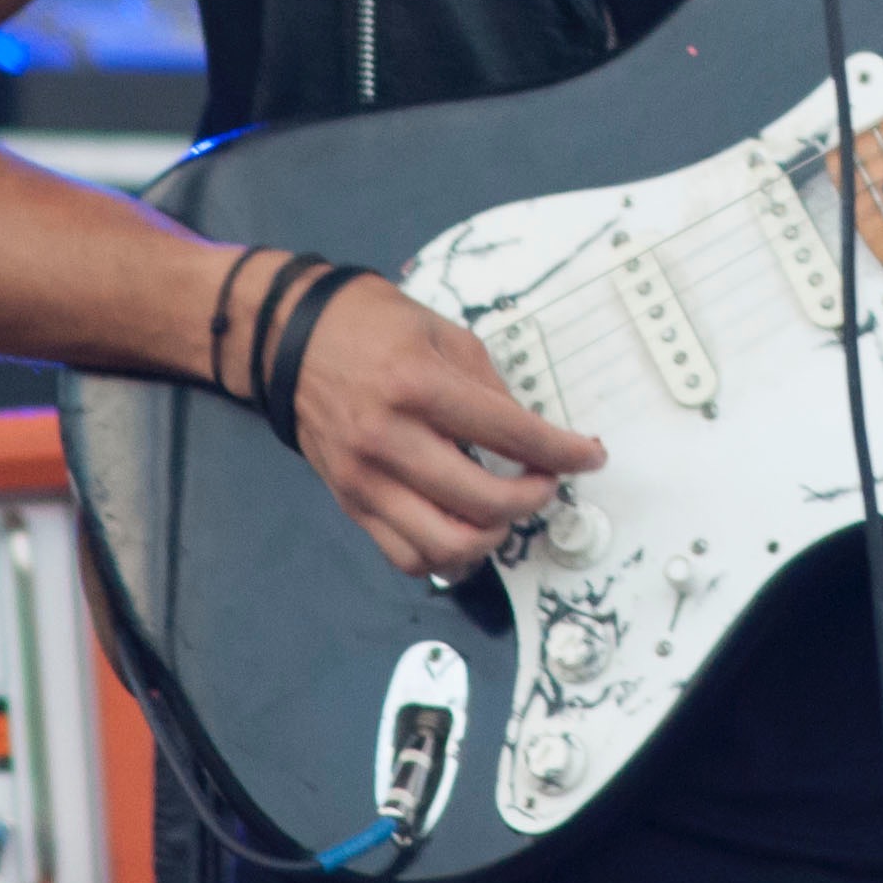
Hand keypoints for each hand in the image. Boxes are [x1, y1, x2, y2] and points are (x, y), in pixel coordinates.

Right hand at [275, 276, 607, 577]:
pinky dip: (446, 556)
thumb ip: (491, 389)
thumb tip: (533, 439)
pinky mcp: (350, 502)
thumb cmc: (373, 326)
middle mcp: (389, 439)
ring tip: (504, 510)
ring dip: (492, 537)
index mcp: (418, 385)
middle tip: (546, 481)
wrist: (293, 338)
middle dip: (533, 498)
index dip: (563, 452)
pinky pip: (406, 556)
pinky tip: (465, 530)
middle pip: (483, 501)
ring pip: (445, 545)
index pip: (510, 434)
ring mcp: (365, 478)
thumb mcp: (445, 335)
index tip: (589, 457)